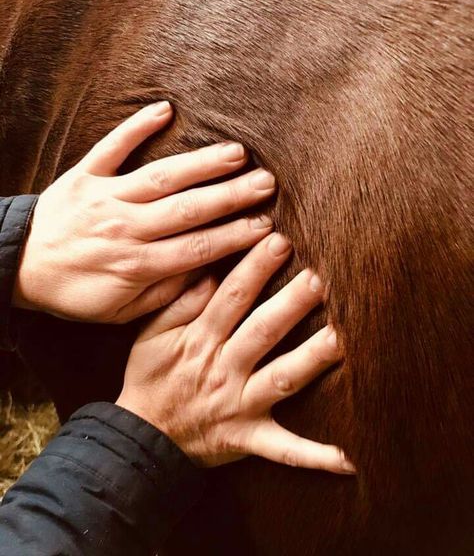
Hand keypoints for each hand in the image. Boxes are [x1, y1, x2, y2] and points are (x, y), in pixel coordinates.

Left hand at [13, 101, 275, 321]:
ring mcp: (105, 197)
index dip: (234, 236)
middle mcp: (126, 227)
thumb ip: (165, 294)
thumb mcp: (120, 312)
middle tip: (266, 182)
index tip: (265, 225)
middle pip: (188, 209)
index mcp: (137, 264)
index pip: (197, 248)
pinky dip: (136, 127)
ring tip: (237, 152)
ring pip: (161, 177)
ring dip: (201, 163)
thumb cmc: (76, 292)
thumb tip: (206, 275)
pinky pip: (111, 147)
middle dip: (231, 195)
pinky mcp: (84, 175)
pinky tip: (165, 109)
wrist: (21, 268)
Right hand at [116, 233, 354, 473]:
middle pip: (262, 332)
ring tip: (339, 338)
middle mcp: (224, 370)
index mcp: (201, 340)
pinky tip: (349, 459)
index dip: (256, 267)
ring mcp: (240, 405)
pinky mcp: (250, 437)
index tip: (279, 239)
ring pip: (281, 379)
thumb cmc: (150, 378)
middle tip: (318, 278)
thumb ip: (177, 304)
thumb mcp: (149, 335)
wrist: (142, 437)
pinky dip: (316, 455)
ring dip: (311, 361)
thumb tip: (207, 273)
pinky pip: (285, 450)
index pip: (231, 297)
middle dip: (291, 304)